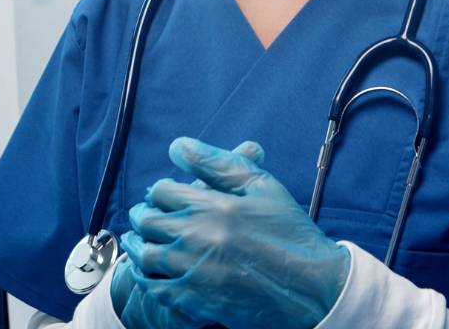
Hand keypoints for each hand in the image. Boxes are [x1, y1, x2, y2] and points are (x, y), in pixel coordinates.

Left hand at [121, 137, 349, 328]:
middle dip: (144, 215)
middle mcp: (196, 237)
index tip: (164, 196)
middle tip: (147, 216)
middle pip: (146, 220)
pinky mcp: (193, 301)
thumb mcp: (262, 186)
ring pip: (144, 254)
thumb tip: (177, 146)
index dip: (160, 191)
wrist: (311, 289)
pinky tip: (150, 271)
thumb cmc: (289, 234)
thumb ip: (218, 162)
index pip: (161, 191)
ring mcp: (192, 272)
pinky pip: (153, 287)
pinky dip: (145, 276)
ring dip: (138, 244)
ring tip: (141, 241)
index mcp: (212, 206)